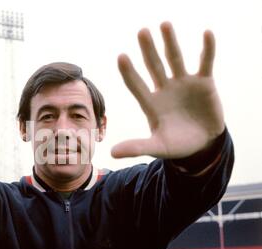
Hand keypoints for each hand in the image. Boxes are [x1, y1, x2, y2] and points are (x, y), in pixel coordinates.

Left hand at [111, 22, 224, 158]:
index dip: (129, 72)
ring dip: (170, 42)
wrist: (202, 145)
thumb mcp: (157, 147)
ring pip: (175, 59)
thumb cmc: (176, 145)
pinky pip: (205, 62)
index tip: (121, 57)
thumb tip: (112, 153)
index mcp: (151, 103)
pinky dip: (206, 49)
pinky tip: (206, 33)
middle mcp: (164, 89)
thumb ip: (137, 147)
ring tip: (164, 24)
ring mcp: (183, 83)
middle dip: (148, 50)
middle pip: (153, 66)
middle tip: (142, 32)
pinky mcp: (203, 82)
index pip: (136, 85)